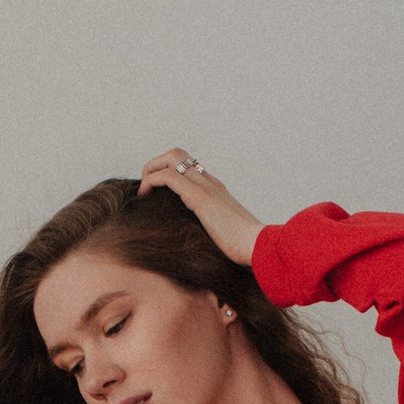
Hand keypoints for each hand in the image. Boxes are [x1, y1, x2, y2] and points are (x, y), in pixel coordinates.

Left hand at [137, 149, 262, 266]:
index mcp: (215, 190)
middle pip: (177, 154)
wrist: (259, 248)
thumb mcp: (220, 236)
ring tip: (144, 192)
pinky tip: (146, 198)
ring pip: (172, 157)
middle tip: (146, 189)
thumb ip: (207, 231)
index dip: (166, 172)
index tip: (155, 194)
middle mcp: (210, 183)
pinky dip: (152, 182)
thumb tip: (192, 244)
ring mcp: (206, 187)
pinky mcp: (201, 198)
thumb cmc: (243, 249)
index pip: (187, 166)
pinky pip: (169, 177)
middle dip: (155, 165)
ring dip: (151, 170)